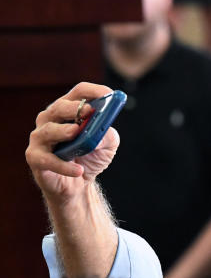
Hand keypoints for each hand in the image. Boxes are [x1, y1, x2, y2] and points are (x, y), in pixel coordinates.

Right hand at [25, 83, 118, 207]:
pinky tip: (78, 170)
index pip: (78, 93)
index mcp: (69, 112)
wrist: (78, 185)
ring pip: (49, 130)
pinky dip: (63, 166)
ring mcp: (40, 138)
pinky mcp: (35, 157)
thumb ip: (107, 134)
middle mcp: (51, 120)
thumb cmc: (90, 158)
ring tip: (76, 133)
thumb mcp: (107, 145)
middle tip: (89, 110)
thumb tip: (101, 130)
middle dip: (74, 108)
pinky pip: (47, 160)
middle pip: (59, 107)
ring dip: (63, 131)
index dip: (93, 92)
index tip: (109, 94)